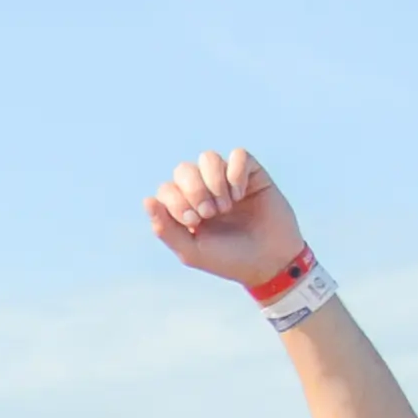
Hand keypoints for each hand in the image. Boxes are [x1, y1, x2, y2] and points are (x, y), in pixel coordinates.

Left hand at [144, 148, 305, 287]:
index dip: (176, 201)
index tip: (195, 222)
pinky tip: (242, 195)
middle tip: (210, 213)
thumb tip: (147, 201)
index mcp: (185, 208)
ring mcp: (227, 180)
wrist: (269, 262)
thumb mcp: (191, 251)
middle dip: (194, 190)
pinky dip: (236, 173)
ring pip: (208, 158)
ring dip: (214, 181)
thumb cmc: (228, 259)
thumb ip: (166, 229)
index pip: (166, 189)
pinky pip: (239, 155)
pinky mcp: (252, 174)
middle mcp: (204, 191)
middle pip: (183, 169)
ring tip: (226, 206)